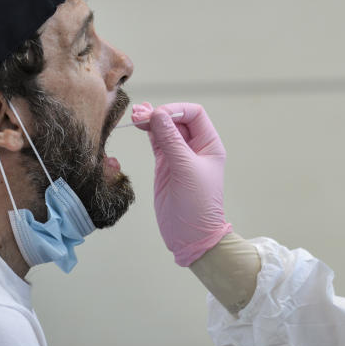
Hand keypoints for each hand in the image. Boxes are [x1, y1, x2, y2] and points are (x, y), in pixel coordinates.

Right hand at [133, 102, 232, 265]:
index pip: (194, 114)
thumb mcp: (185, 169)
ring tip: (135, 115)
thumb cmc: (197, 204)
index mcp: (209, 145)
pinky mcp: (165, 166)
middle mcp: (195, 148)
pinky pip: (157, 142)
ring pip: (165, 130)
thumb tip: (158, 113)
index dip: (176, 110)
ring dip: (151, 120)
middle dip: (160, 114)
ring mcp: (179, 156)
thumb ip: (171, 140)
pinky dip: (148, 132)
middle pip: (177, 119)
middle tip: (140, 115)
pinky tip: (139, 123)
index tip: (158, 115)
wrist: (190, 236)